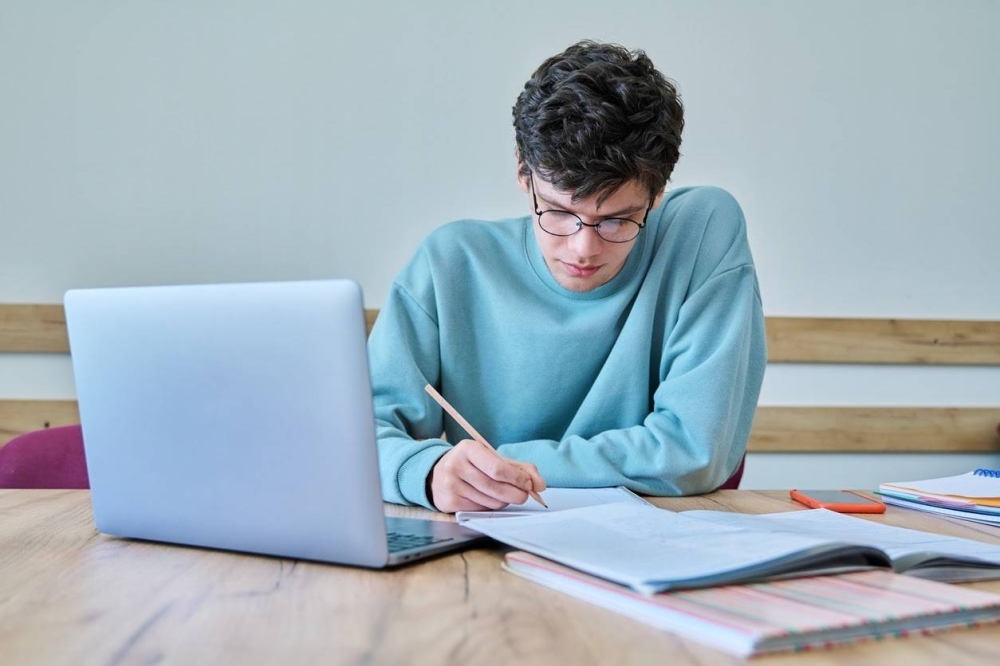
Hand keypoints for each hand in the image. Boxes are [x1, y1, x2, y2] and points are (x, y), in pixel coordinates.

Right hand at [428, 439, 546, 512]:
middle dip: (516, 494)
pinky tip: (487, 499)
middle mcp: (456, 466)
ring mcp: (450, 485)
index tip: (529, 484)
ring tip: (503, 494)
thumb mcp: (492, 458)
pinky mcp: (449, 502)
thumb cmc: (472, 464)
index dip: (517, 478)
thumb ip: (519, 468)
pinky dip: (490, 507)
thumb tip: (540, 485)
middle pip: (495, 487)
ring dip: (504, 501)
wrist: (437, 474)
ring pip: (490, 501)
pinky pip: (480, 510)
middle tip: (524, 495)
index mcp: (468, 449)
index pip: (497, 468)